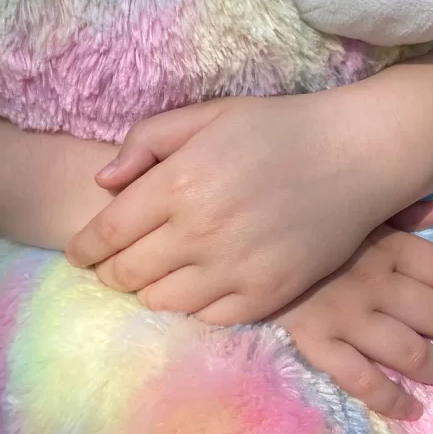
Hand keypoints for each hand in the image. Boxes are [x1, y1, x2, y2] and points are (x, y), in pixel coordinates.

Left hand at [66, 94, 432, 324]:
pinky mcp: (267, 294)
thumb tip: (103, 183)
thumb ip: (147, 142)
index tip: (77, 252)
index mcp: (179, 182)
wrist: (355, 154)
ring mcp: (235, 268)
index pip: (107, 233)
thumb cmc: (277, 128)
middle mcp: (200, 231)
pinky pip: (207, 318)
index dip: (83, 247)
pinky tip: (199, 283)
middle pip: (126, 274)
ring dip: (149, 289)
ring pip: (161, 302)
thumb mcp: (207, 115)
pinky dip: (193, 305)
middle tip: (114, 263)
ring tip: (156, 273)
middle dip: (111, 270)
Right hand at [276, 226, 432, 419]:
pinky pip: (364, 380)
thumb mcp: (350, 210)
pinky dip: (394, 400)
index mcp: (385, 245)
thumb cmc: (299, 226)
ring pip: (410, 351)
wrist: (238, 245)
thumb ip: (396, 212)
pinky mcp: (319, 343)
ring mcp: (347, 316)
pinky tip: (414, 409)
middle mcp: (374, 282)